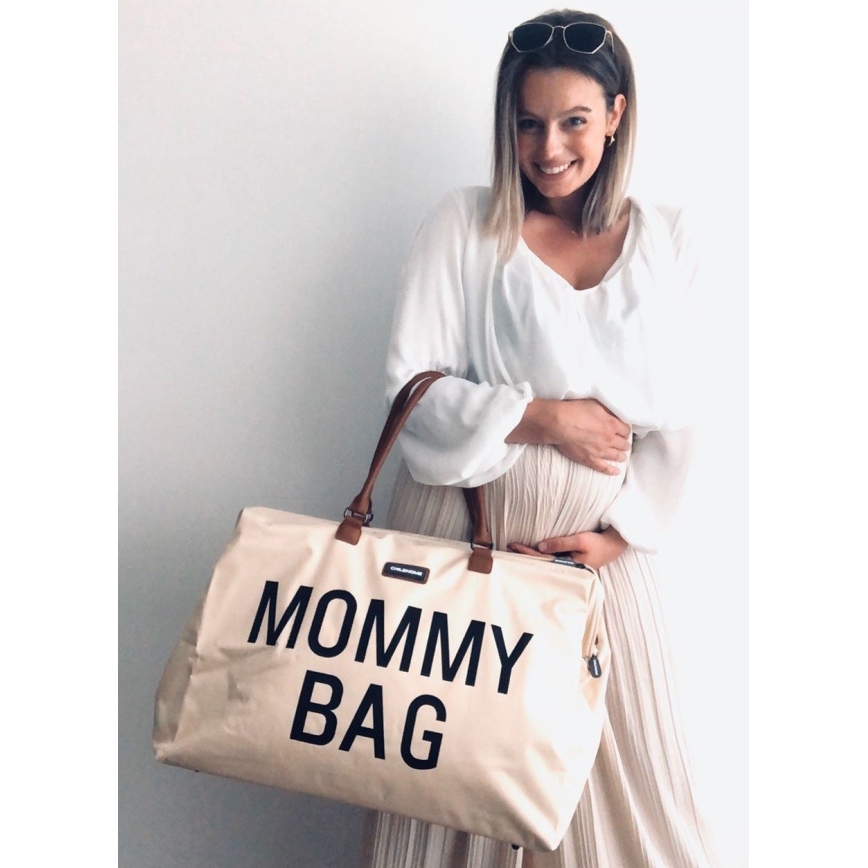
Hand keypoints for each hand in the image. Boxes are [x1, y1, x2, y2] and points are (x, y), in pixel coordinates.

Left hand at [508, 527, 627, 569]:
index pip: (542, 560)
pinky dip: (540, 555)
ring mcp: (567, 565)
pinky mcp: (569, 560)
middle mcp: (565, 568)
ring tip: (515, 550)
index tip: (514, 545)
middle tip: (507, 548)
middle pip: (540, 562)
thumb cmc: (599, 543)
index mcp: (568, 566)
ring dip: (530, 555)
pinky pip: (551, 558)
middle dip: (524, 555)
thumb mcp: (580, 540)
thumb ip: (560, 543)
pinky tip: (531, 551)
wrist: (614, 546)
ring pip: (544, 561)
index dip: (527, 552)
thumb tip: (540, 547)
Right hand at [551, 399, 630, 474]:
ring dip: (621, 456)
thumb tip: (614, 414)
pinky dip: (611, 470)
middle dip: (624, 443)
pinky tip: (616, 472)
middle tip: (623, 444)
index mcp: (611, 424)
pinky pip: (604, 468)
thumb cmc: (574, 411)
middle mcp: (609, 439)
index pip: (626, 430)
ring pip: (616, 456)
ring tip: (621, 456)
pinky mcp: (590, 459)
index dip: (625, 430)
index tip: (623, 431)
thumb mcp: (595, 404)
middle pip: (623, 444)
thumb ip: (607, 411)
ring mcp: (600, 451)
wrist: (559, 424)